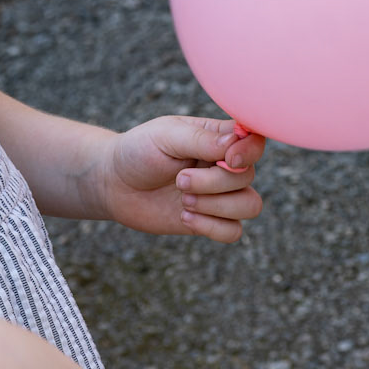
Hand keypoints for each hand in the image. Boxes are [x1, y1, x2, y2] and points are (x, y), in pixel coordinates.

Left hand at [94, 116, 266, 243]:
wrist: (113, 183)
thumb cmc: (138, 151)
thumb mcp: (165, 137)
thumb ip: (201, 139)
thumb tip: (236, 142)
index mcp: (218, 137)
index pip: (254, 141)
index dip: (248, 153)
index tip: (227, 160)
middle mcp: (224, 165)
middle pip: (248, 177)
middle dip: (213, 183)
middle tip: (179, 180)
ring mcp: (219, 195)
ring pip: (250, 206)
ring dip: (216, 206)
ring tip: (184, 200)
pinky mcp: (209, 220)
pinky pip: (233, 232)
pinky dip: (211, 227)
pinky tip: (185, 217)